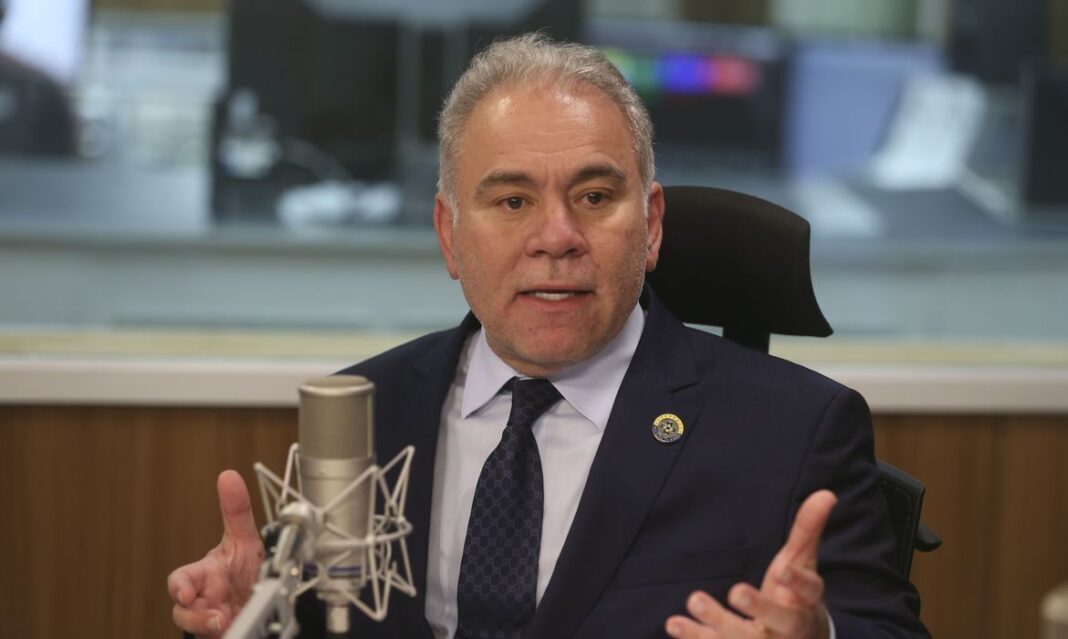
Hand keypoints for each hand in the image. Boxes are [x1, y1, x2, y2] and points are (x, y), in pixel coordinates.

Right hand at [167, 470, 264, 636]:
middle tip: (217, 617)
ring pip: (195, 629)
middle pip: (183, 612)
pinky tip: (234, 628)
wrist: (257, 600)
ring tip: (227, 622)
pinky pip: (216, 638)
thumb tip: (228, 475)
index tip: (187, 592)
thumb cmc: (241, 570)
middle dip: (195, 616)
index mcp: (205, 576)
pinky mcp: (220, 635)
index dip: (180, 586)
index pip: (181, 580)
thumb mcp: (244, 540)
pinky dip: (225, 635)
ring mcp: (210, 621)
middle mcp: (203, 601)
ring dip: (209, 628)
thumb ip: (236, 511)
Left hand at [665, 490, 837, 637]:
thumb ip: (808, 529)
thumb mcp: (801, 562)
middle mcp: (788, 628)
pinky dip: (696, 637)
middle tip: (736, 592)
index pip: (809, 591)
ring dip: (718, 622)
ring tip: (694, 600)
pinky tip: (674, 623)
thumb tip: (826, 493)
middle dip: (760, 608)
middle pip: (781, 621)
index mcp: (806, 601)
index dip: (797, 582)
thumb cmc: (795, 595)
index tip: (782, 569)